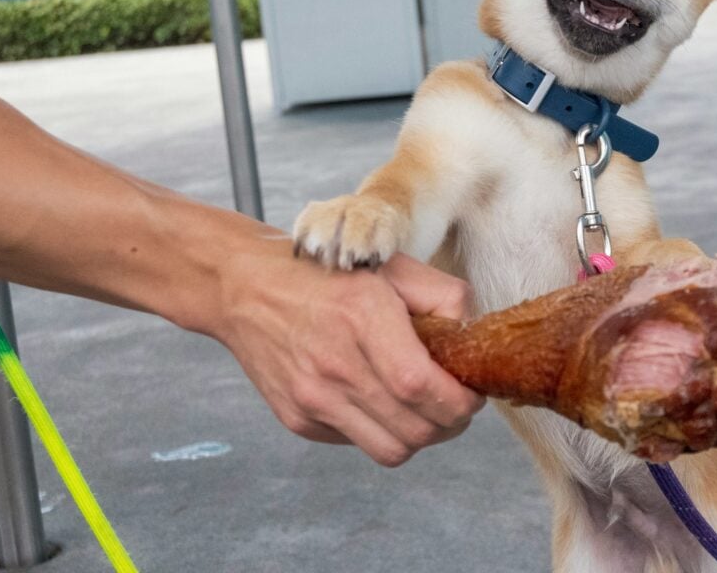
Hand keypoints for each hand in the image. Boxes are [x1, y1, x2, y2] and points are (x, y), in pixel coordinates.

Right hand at [213, 249, 484, 465]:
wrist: (245, 289)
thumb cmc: (327, 275)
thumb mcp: (393, 266)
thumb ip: (444, 297)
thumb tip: (472, 337)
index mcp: (362, 317)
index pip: (421, 386)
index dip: (458, 401)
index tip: (471, 392)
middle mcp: (334, 364)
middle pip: (415, 429)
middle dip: (450, 422)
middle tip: (455, 401)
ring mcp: (313, 398)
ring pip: (391, 450)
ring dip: (420, 436)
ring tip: (424, 408)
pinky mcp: (298, 419)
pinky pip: (359, 444)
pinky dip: (382, 431)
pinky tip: (381, 400)